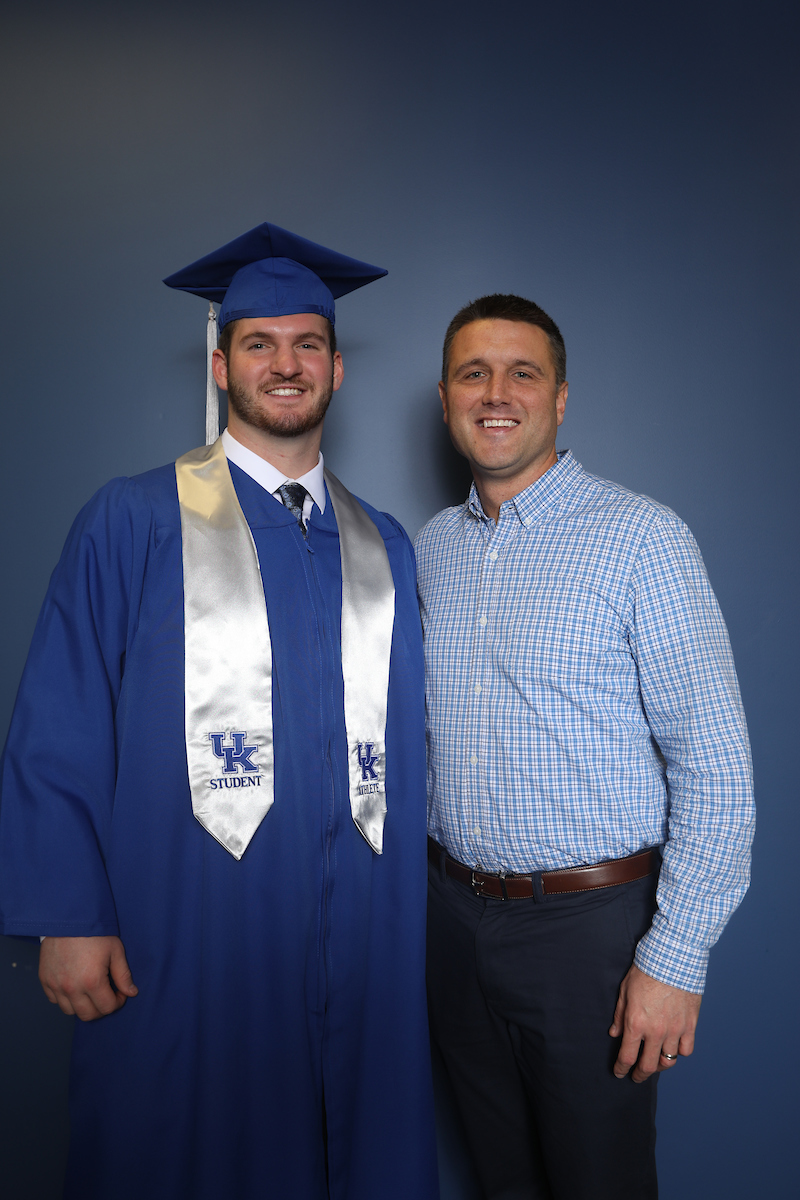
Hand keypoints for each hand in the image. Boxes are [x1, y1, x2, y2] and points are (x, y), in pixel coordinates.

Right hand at [39, 936, 137, 1021]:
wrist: (69, 917)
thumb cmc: (95, 932)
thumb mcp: (115, 950)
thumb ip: (123, 975)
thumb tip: (131, 993)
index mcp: (92, 981)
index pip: (107, 1008)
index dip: (118, 1002)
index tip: (120, 992)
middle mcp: (71, 988)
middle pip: (88, 1015)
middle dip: (101, 1008)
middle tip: (107, 995)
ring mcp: (55, 985)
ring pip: (70, 1011)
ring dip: (83, 1006)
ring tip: (90, 992)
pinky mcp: (45, 979)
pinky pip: (55, 1000)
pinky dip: (65, 998)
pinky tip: (74, 986)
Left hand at [609, 963, 700, 1081]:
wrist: (672, 958)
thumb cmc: (645, 971)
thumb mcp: (624, 992)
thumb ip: (619, 1016)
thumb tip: (614, 1033)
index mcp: (636, 1024)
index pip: (627, 1057)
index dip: (621, 1068)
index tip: (619, 1072)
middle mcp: (656, 1032)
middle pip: (648, 1066)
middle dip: (639, 1075)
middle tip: (636, 1076)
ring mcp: (675, 1030)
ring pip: (668, 1061)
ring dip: (659, 1065)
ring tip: (654, 1063)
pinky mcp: (690, 1025)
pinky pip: (686, 1049)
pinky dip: (679, 1052)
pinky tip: (673, 1048)